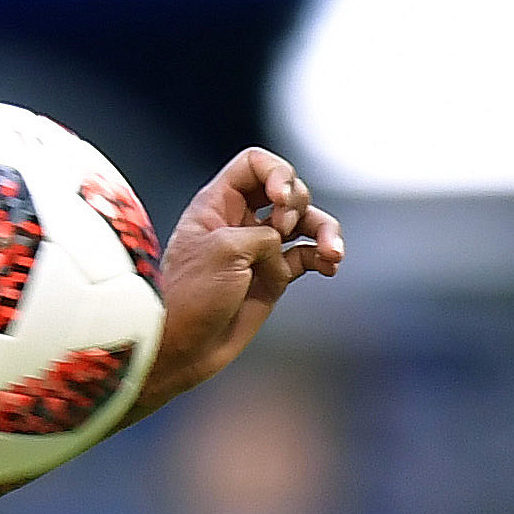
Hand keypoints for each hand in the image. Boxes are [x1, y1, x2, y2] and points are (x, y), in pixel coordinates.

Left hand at [134, 148, 342, 415]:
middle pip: (287, 187)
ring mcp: (258, 249)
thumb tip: (284, 248)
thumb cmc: (191, 295)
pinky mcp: (273, 276)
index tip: (278, 198)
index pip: (254, 164)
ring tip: (333, 252)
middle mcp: (239, 220)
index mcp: (216, 203)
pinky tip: (330, 266)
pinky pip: (308, 255)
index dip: (276, 171)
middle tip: (282, 229)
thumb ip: (265, 234)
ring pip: (305, 223)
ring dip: (325, 229)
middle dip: (297, 202)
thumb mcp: (226, 249)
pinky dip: (323, 256)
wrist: (180, 349)